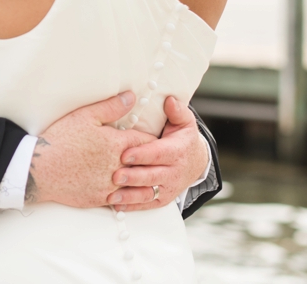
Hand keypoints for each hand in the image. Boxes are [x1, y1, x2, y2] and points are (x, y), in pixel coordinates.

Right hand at [25, 92, 157, 207]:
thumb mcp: (84, 116)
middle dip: (152, 161)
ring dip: (143, 181)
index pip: (146, 141)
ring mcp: (110, 185)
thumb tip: (131, 97)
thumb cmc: (60, 140)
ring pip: (137, 185)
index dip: (153, 139)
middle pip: (145, 165)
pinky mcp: (99, 198)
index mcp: (117, 144)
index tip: (157, 139)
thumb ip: (111, 107)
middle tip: (158, 159)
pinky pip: (122, 199)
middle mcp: (118, 166)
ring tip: (148, 177)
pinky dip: (127, 195)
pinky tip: (127, 192)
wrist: (39, 170)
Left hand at [110, 96, 209, 210]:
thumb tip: (169, 101)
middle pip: (151, 176)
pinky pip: (146, 204)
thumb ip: (177, 112)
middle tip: (115, 176)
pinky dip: (131, 206)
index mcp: (176, 152)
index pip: (158, 153)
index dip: (142, 154)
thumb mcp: (184, 123)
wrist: (196, 163)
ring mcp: (167, 188)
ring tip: (111, 195)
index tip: (125, 153)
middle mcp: (173, 172)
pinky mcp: (161, 199)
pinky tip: (116, 204)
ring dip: (129, 196)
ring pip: (148, 194)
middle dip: (133, 177)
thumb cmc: (183, 139)